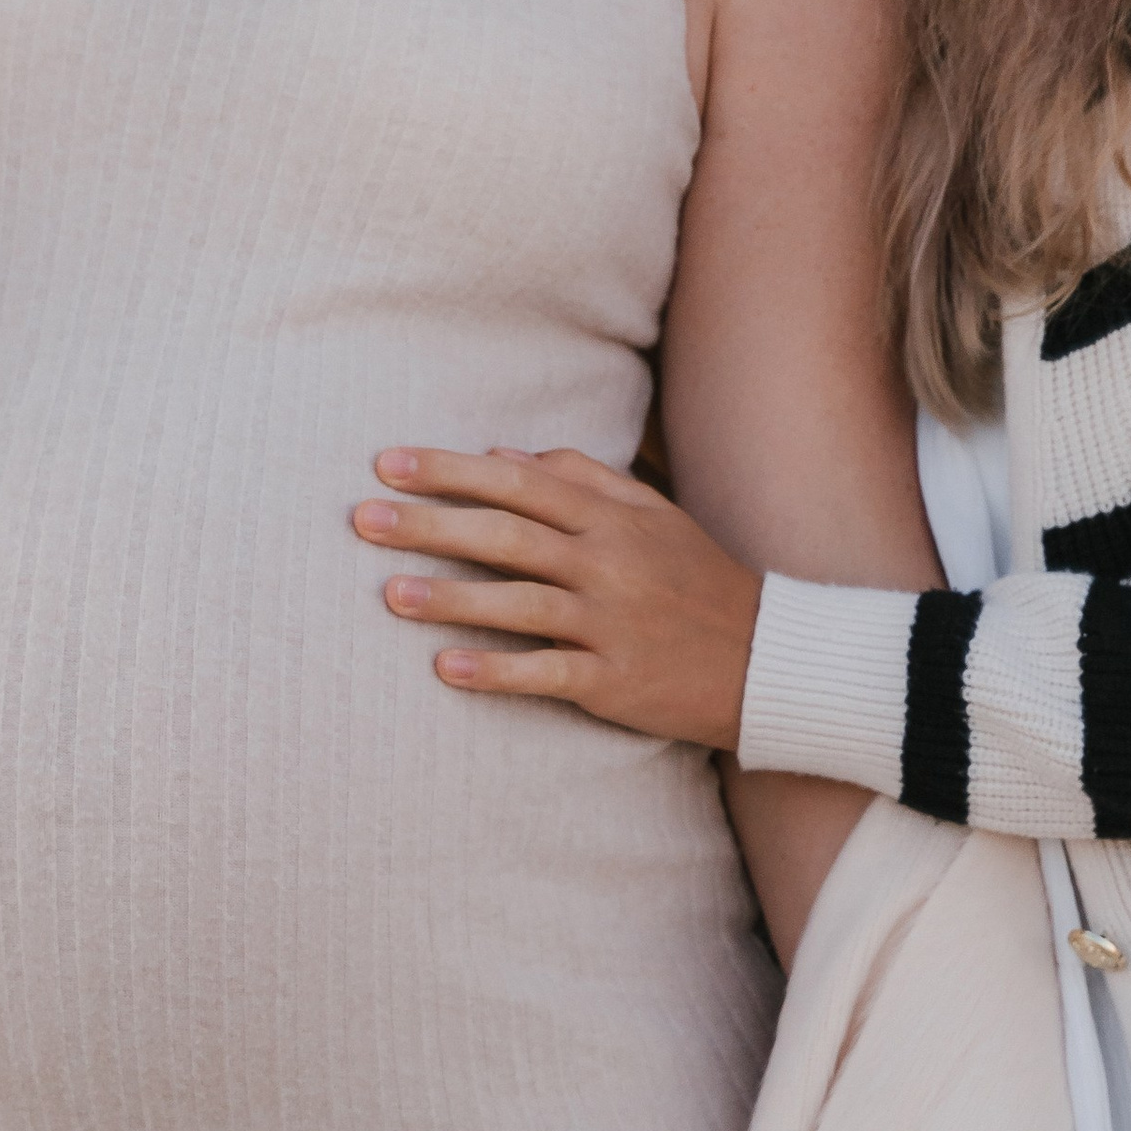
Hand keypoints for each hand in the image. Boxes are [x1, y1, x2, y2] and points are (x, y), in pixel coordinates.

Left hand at [354, 444, 758, 747]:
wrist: (767, 659)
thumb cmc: (696, 578)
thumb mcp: (650, 513)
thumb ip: (582, 476)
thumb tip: (505, 450)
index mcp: (609, 517)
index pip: (516, 481)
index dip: (450, 470)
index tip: (388, 463)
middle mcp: (607, 563)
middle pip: (506, 535)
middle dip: (430, 524)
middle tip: (363, 518)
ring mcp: (610, 623)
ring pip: (519, 603)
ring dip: (451, 598)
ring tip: (388, 593)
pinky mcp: (614, 680)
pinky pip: (547, 672)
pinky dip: (496, 670)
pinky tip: (445, 668)